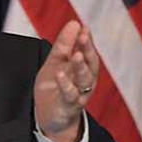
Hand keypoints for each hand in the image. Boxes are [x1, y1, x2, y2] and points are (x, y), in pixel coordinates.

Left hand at [34, 20, 99, 141]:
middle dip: (87, 50)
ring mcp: (79, 94)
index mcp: (82, 68)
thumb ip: (64, 45)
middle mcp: (85, 81)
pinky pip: (70, 96)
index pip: (87, 52)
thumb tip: (74, 23)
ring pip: (84, 80)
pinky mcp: (68, 107)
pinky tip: (61, 75)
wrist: (50, 117)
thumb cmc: (55, 88)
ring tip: (76, 54)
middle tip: (84, 36)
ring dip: (81, 67)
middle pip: (90, 64)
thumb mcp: (56, 63)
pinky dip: (66, 86)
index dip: (86, 40)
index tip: (83, 26)